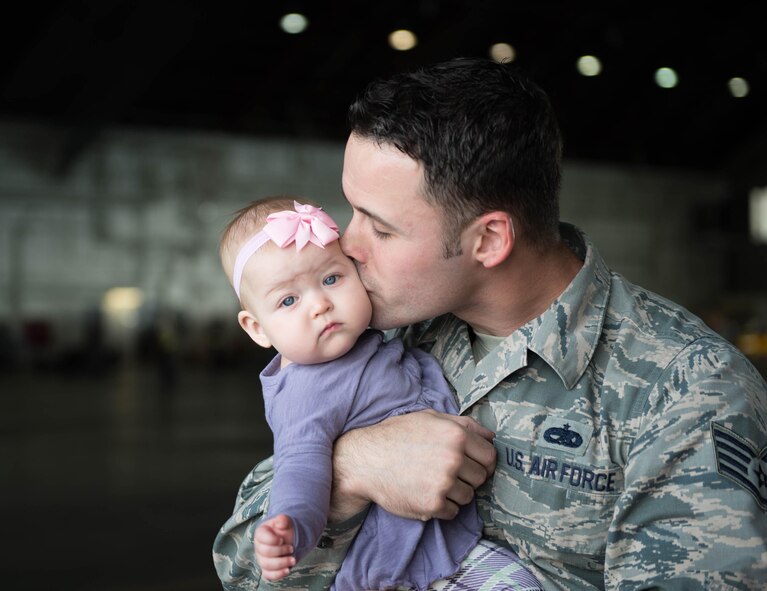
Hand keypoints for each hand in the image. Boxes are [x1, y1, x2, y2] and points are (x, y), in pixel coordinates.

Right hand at [254, 514, 296, 580]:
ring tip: (293, 560)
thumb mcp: (285, 521)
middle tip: (292, 548)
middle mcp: (259, 547)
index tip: (282, 539)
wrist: (289, 538)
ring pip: (266, 565)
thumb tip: (281, 523)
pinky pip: (268, 575)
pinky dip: (277, 574)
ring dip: (281, 563)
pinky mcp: (267, 569)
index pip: (261, 538)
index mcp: (260, 534)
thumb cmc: (284, 529)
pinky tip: (287, 570)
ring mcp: (262, 559)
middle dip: (280, 551)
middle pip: (265, 553)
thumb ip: (283, 520)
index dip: (272, 540)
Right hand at [331, 410, 495, 521]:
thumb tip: (491, 436)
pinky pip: (453, 511)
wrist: (366, 460)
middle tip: (447, 472)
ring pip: (468, 496)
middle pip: (481, 478)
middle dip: (468, 477)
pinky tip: (425, 492)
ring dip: (455, 492)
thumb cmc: (397, 436)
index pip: (490, 456)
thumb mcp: (429, 418)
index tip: (471, 464)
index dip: (482, 461)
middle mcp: (453, 459)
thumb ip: (463, 424)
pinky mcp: (432, 505)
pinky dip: (442, 506)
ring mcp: (444, 483)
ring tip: (433, 481)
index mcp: (456, 435)